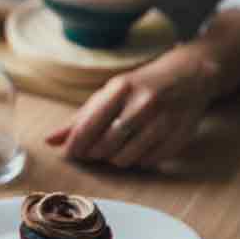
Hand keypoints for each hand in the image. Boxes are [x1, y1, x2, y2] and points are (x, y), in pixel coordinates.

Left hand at [46, 47, 221, 167]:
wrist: (189, 76)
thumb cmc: (140, 86)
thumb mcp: (109, 93)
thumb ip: (80, 118)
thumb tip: (49, 141)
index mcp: (121, 89)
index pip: (88, 125)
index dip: (75, 145)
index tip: (70, 154)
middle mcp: (144, 104)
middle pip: (105, 146)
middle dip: (93, 154)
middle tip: (92, 151)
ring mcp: (164, 121)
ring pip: (126, 158)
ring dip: (114, 159)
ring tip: (114, 148)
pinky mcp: (179, 136)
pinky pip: (148, 162)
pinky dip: (137, 161)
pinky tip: (136, 148)